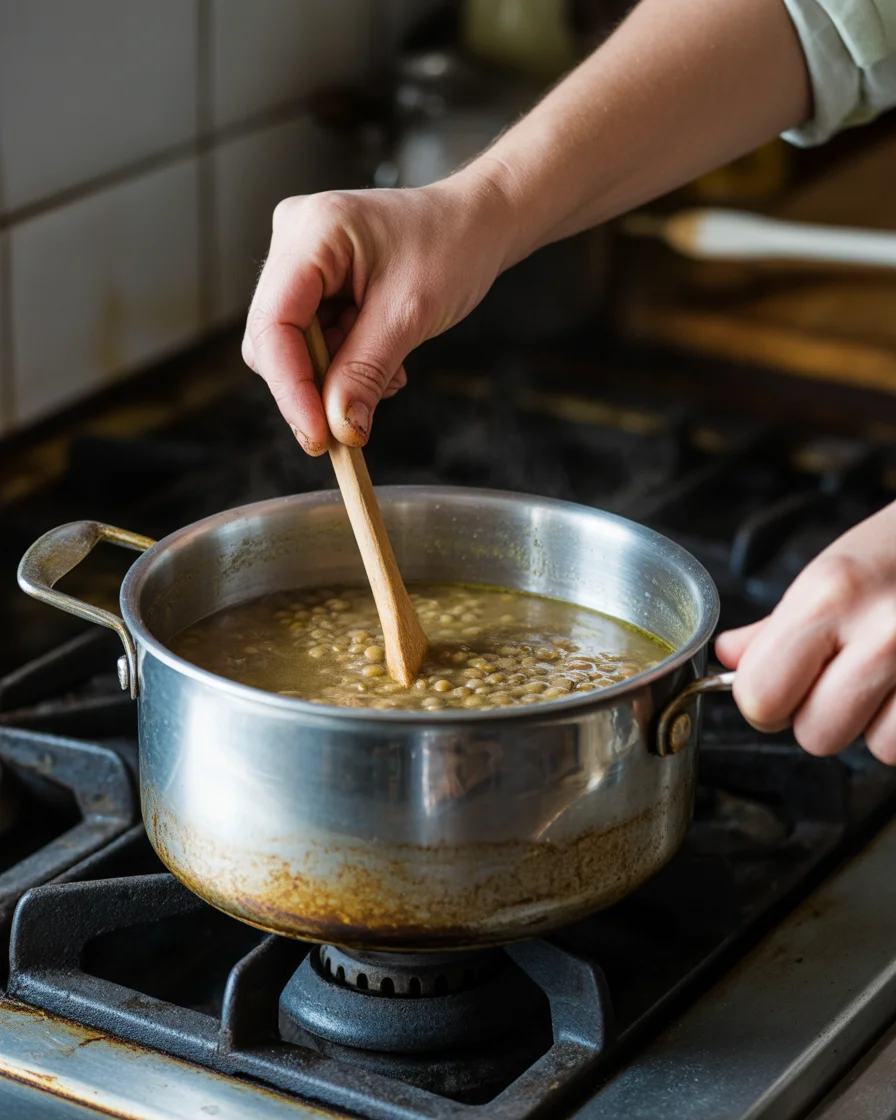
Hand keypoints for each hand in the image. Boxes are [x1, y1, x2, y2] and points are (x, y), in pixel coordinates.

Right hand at [242, 172, 513, 453]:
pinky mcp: (316, 281)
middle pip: (273, 338)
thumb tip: (338, 428)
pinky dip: (346, 363)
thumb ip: (366, 372)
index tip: (318, 436)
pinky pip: (315, 340)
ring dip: (337, 376)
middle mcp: (295, 240)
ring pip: (294, 346)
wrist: (476, 223)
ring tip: (391, 372)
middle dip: (313, 385)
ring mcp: (302, 260)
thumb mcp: (410, 315)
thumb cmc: (453, 245)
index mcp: (312, 232)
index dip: (289, 387)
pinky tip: (384, 358)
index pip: (272, 323)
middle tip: (352, 421)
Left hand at [716, 501, 895, 762]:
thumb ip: (773, 628)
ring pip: (877, 749)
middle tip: (838, 679)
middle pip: (816, 735)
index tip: (777, 686)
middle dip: (821, 716)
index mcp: (829, 597)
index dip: (763, 699)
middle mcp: (882, 631)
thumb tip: (729, 658)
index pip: (761, 695)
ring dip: (876, 724)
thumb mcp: (828, 572)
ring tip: (885, 677)